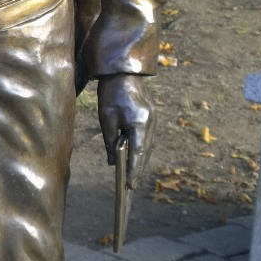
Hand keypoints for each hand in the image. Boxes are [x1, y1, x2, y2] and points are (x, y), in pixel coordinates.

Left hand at [97, 74, 156, 189]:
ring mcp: (153, 120)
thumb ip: (110, 142)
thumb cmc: (111, 94)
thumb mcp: (106, 119)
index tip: (130, 186)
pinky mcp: (151, 117)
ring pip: (147, 146)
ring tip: (132, 177)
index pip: (138, 153)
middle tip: (131, 188)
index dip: (134, 171)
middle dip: (138, 169)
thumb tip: (114, 162)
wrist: (122, 72)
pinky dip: (140, 149)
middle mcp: (151, 123)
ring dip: (140, 160)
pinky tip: (134, 158)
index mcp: (140, 123)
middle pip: (145, 152)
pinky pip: (147, 138)